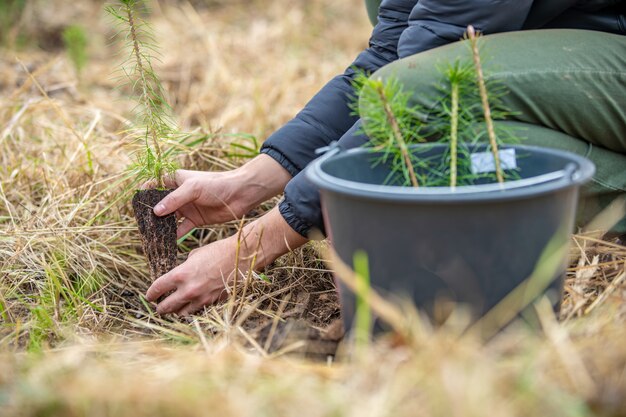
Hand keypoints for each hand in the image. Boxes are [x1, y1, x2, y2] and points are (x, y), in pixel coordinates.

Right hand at [144, 154, 291, 237]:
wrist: (241, 193)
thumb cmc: (217, 184)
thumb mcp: (194, 188)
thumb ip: (175, 199)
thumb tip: (155, 212)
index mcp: (176, 180)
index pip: (154, 185)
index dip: (144, 194)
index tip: (136, 206)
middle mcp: (179, 194)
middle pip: (159, 205)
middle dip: (150, 215)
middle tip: (141, 226)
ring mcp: (187, 207)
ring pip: (169, 219)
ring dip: (160, 227)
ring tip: (150, 237)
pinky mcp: (196, 220)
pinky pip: (181, 229)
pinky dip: (174, 236)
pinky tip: (166, 243)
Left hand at [145, 207, 308, 315]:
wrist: (241, 257)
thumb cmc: (219, 251)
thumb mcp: (195, 255)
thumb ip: (184, 267)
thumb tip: (178, 275)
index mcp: (180, 275)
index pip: (157, 289)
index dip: (150, 294)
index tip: (149, 296)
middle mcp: (188, 290)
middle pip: (165, 307)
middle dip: (159, 307)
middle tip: (157, 306)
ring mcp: (201, 299)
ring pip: (181, 313)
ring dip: (175, 311)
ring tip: (173, 308)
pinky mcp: (213, 302)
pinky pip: (197, 311)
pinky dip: (191, 309)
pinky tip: (191, 305)